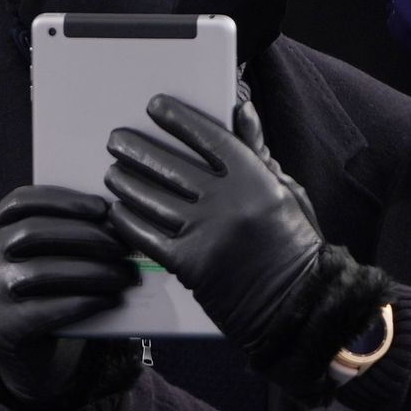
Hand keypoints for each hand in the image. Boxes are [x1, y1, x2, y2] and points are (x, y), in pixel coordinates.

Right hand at [0, 186, 140, 408]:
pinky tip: (111, 300)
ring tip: (125, 275)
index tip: (102, 207)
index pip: (21, 201)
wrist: (22, 355)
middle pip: (35, 232)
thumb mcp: (37, 258)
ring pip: (45, 271)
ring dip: (94, 270)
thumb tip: (113, 219)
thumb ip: (60, 235)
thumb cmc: (41, 295)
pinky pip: (49, 309)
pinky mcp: (0, 327)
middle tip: (124, 246)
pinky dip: (85, 302)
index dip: (64, 199)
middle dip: (87, 235)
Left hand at [105, 94, 390, 388]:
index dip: (178, 119)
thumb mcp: (285, 190)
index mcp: (255, 179)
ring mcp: (206, 234)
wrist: (297, 304)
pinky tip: (117, 210)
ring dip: (126, 182)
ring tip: (113, 173)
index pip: (208, 137)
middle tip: (117, 139)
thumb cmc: (294, 245)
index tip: (155, 107)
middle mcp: (227, 203)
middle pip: (170, 166)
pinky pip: (148, 236)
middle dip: (137, 149)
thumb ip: (257, 151)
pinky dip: (128, 221)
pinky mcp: (189, 265)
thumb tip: (241, 109)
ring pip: (152, 199)